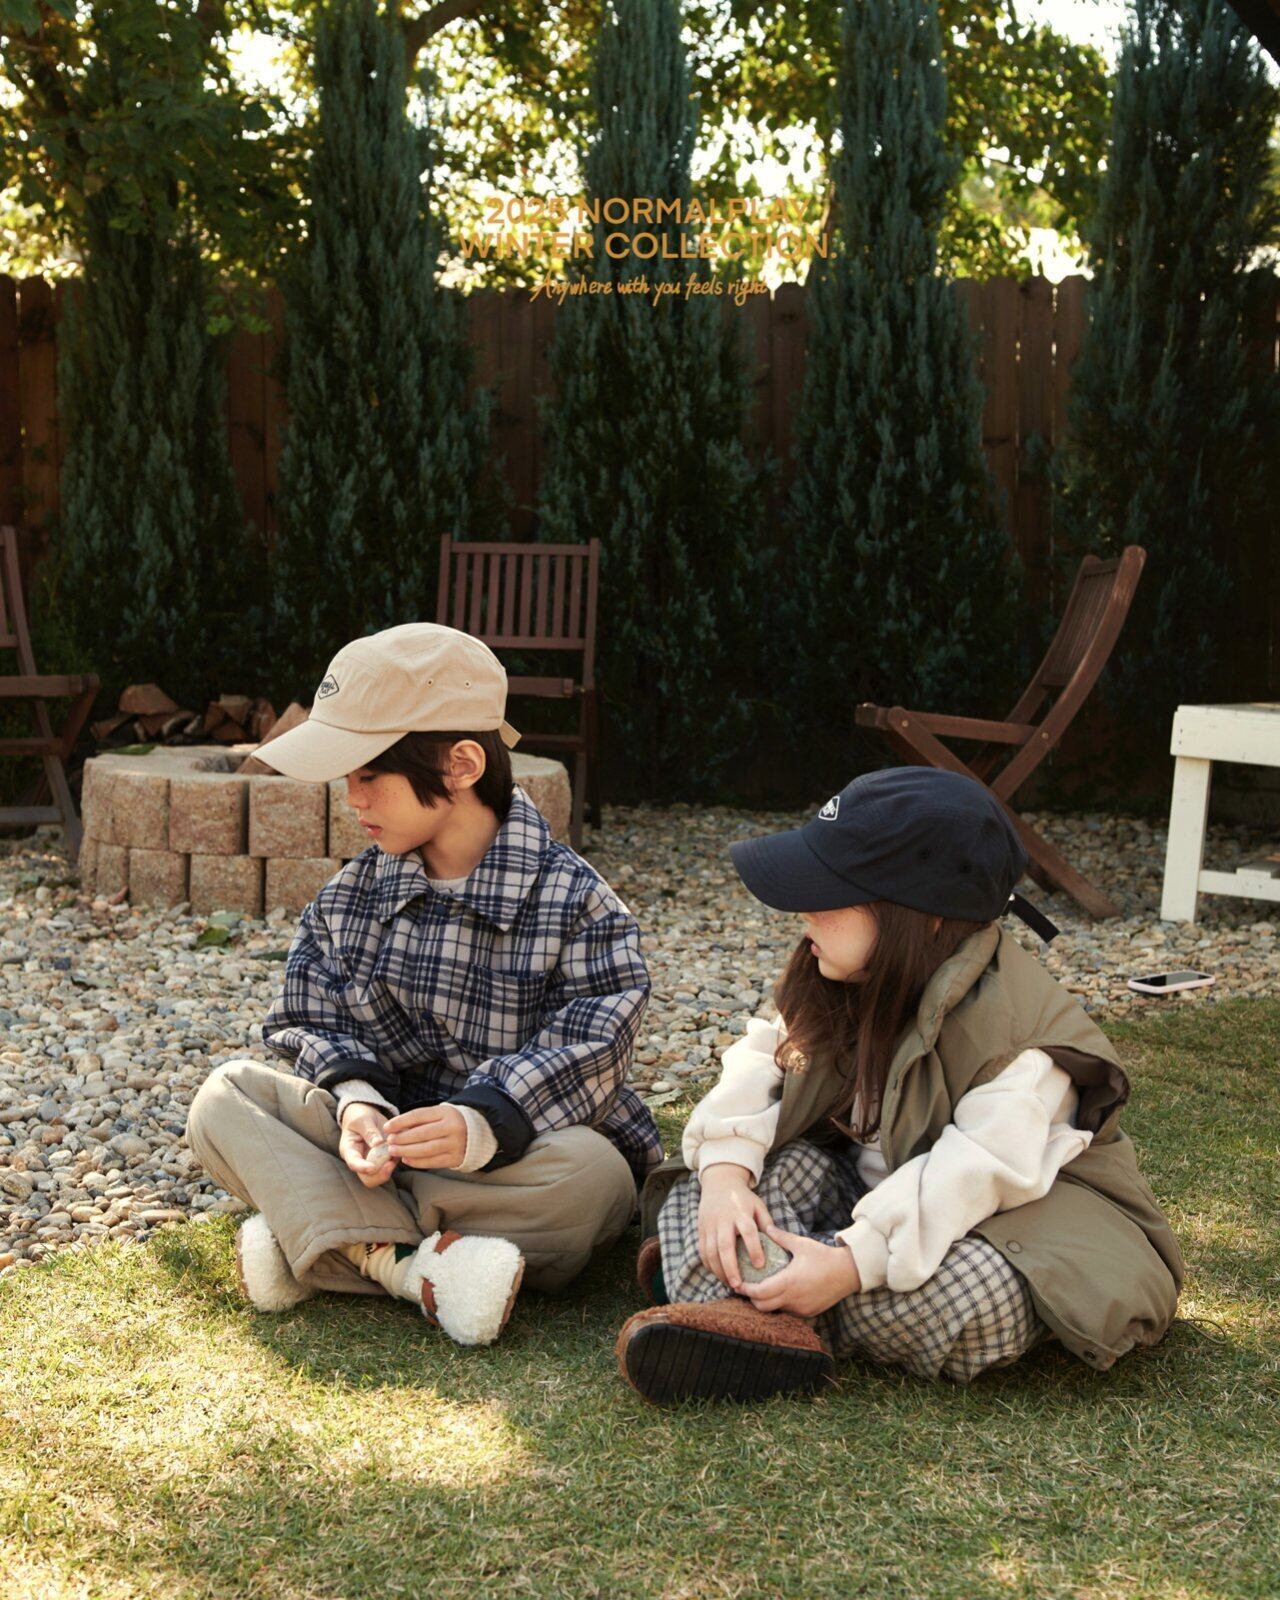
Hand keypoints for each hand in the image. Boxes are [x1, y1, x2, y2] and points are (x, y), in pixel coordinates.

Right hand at [338, 1103, 395, 1187]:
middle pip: (367, 1178)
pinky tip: (402, 1151)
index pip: (353, 1164)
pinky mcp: (384, 1159)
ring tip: (397, 1155)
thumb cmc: (360, 1117)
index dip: (362, 1168)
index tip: (372, 1167)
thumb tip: (378, 1143)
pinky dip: (396, 1161)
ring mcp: (373, 1162)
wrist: (366, 1116)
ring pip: (380, 1176)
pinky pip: (391, 1166)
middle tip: (390, 1164)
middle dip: (379, 1174)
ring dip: (389, 1169)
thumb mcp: (363, 1120)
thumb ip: (369, 1132)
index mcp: (349, 1151)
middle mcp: (360, 1161)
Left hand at [383, 1104, 468, 1170]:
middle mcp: (452, 1127)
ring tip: (394, 1151)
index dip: (401, 1121)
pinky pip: (433, 1162)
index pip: (419, 1115)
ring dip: (407, 1151)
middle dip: (402, 1138)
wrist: (477, 1133)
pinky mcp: (456, 1158)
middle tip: (389, 1141)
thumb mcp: (438, 1115)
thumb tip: (396, 1130)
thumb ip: (420, 1122)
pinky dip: (417, 1162)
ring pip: (426, 1149)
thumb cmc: (449, 1123)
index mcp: (446, 1112)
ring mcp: (455, 1143)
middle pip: (422, 1133)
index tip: (387, 1127)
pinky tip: (406, 1160)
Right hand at [697, 1163, 775, 1292]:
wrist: (719, 1183)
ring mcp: (710, 1224)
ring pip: (710, 1251)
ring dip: (718, 1270)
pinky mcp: (701, 1229)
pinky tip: (718, 1274)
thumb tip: (778, 1242)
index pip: (747, 1231)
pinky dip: (709, 1265)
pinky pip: (702, 1250)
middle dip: (730, 1267)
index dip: (754, 1248)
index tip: (759, 1265)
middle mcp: (723, 1219)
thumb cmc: (743, 1198)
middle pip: (724, 1245)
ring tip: (730, 1283)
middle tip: (738, 1284)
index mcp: (740, 1212)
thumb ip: (766, 1223)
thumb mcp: (758, 1205)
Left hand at [740, 1222, 861, 1317]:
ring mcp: (801, 1309)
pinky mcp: (809, 1313)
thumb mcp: (801, 1244)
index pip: (759, 1293)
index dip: (746, 1290)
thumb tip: (765, 1227)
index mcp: (788, 1282)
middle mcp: (793, 1299)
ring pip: (775, 1311)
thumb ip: (781, 1237)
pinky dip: (781, 1306)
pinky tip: (781, 1294)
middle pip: (762, 1307)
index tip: (738, 1284)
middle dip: (752, 1299)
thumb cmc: (824, 1257)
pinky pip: (788, 1312)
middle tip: (747, 1287)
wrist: (848, 1273)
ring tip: (762, 1290)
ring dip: (766, 1303)